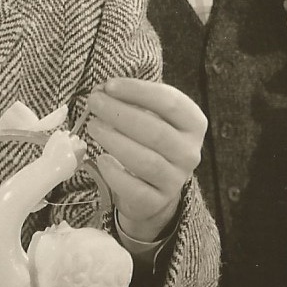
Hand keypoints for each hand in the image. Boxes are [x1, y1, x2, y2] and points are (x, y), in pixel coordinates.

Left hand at [82, 77, 206, 243]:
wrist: (154, 189)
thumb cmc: (151, 143)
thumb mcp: (151, 117)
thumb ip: (133, 102)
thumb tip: (102, 90)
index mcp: (194, 124)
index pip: (171, 102)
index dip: (138, 91)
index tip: (110, 85)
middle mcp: (190, 152)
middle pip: (156, 131)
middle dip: (120, 114)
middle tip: (94, 103)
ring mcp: (175, 179)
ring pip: (146, 161)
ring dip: (115, 141)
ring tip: (93, 126)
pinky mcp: (156, 201)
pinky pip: (135, 189)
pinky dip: (115, 174)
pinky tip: (101, 160)